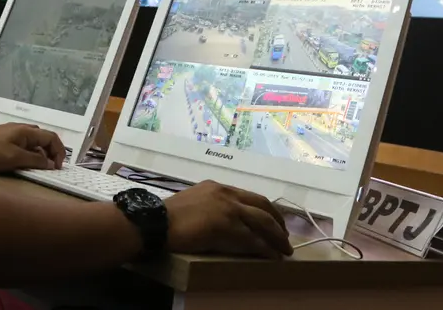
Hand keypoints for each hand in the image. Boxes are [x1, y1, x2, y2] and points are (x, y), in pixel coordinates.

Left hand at [0, 123, 65, 172]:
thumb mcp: (16, 159)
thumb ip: (36, 161)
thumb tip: (51, 164)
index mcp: (28, 131)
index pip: (52, 138)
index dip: (59, 152)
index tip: (57, 167)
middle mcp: (23, 128)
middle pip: (45, 138)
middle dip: (51, 152)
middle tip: (51, 167)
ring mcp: (14, 131)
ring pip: (35, 140)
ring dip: (41, 153)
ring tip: (38, 167)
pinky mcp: (7, 136)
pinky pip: (25, 142)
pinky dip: (30, 151)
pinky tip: (24, 161)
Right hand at [163, 181, 292, 258]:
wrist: (157, 222)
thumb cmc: (170, 215)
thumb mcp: (194, 200)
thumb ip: (211, 203)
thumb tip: (221, 217)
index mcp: (219, 187)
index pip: (251, 196)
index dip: (266, 209)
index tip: (274, 220)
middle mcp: (227, 194)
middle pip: (263, 206)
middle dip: (278, 222)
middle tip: (284, 235)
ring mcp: (228, 210)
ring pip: (262, 222)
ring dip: (277, 237)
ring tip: (285, 249)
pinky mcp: (227, 227)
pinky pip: (253, 240)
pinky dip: (266, 249)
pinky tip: (272, 256)